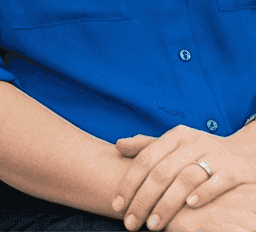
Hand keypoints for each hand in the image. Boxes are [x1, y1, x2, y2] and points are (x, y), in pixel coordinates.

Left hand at [112, 126, 255, 229]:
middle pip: (161, 172)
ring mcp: (216, 155)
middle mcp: (194, 142)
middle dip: (143, 200)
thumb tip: (119, 146)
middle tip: (131, 222)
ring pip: (186, 179)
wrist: (242, 154)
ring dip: (167, 204)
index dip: (129, 183)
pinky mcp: (235, 169)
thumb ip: (148, 147)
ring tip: (153, 225)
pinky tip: (189, 206)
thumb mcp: (175, 146)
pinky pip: (218, 181)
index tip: (118, 205)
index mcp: (175, 136)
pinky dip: (203, 193)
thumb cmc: (199, 154)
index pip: (145, 159)